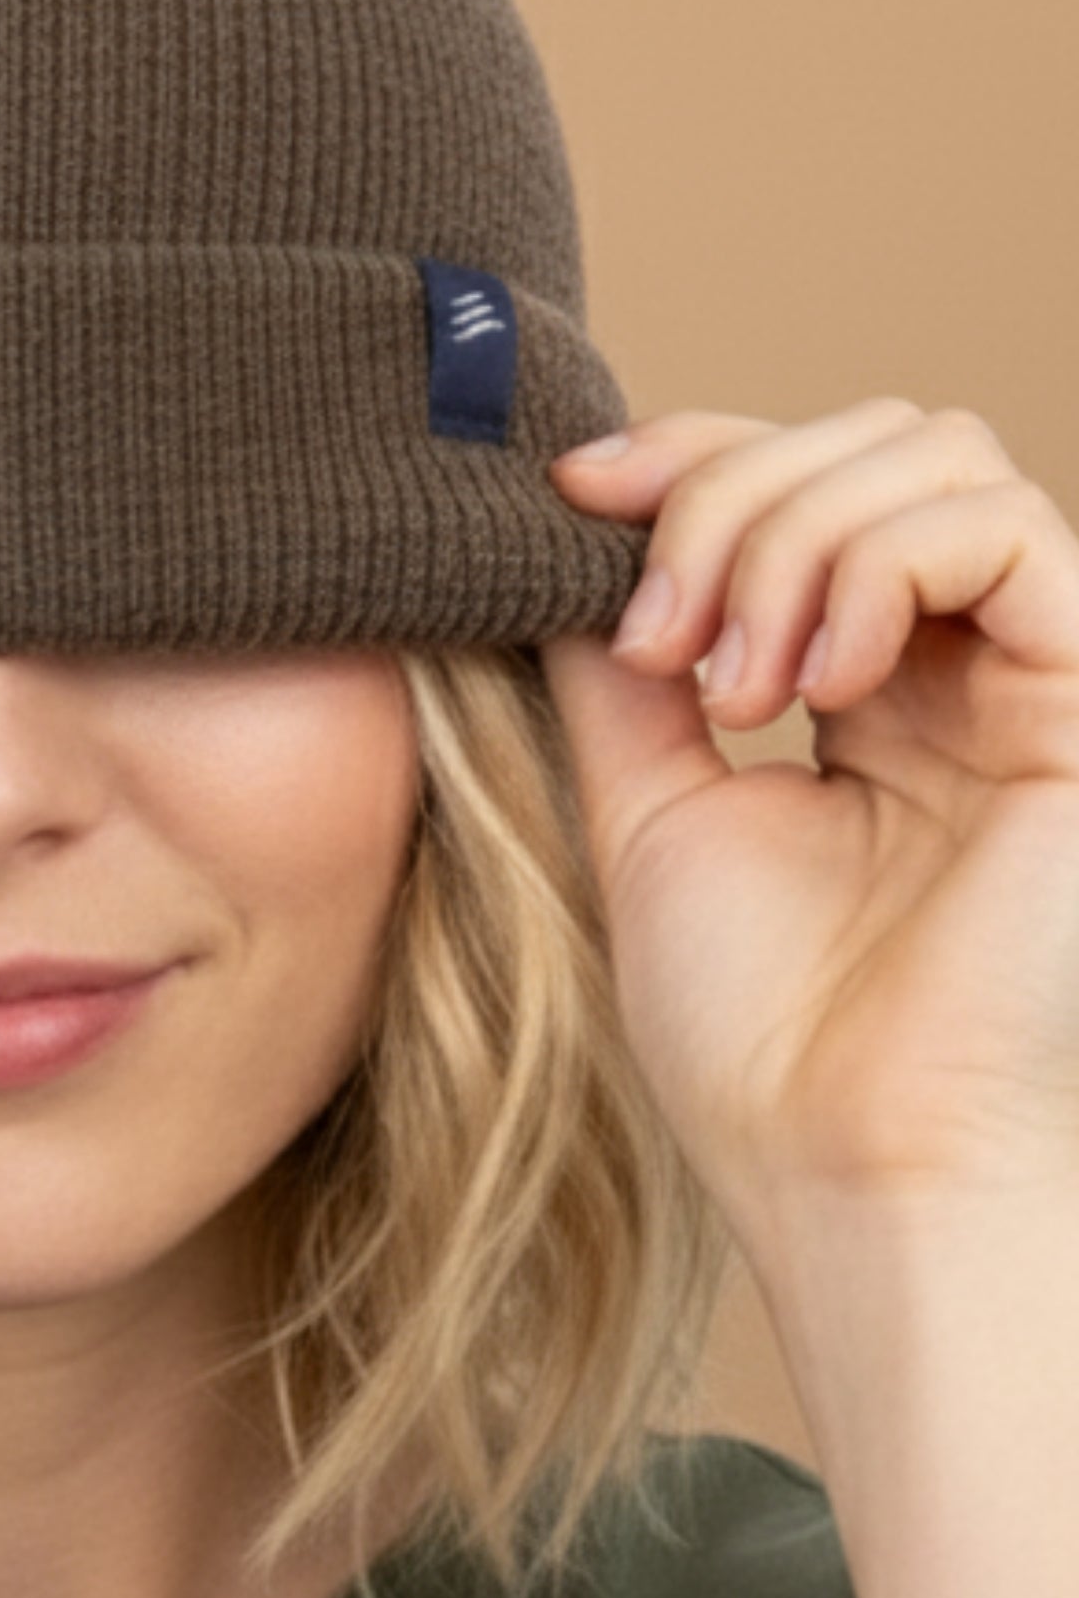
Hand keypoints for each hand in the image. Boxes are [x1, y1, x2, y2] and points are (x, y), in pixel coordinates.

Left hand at [537, 398, 1078, 1267]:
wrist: (839, 1158)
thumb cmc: (753, 1029)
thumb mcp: (647, 805)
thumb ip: (621, 664)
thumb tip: (567, 532)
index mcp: (862, 687)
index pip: (797, 481)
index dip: (687, 454)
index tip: (572, 494)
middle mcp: (957, 667)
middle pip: (864, 440)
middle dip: (728, 496)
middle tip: (662, 644)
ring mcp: (1030, 677)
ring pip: (932, 455)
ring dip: (792, 540)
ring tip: (738, 691)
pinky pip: (1005, 528)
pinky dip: (881, 568)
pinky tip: (822, 688)